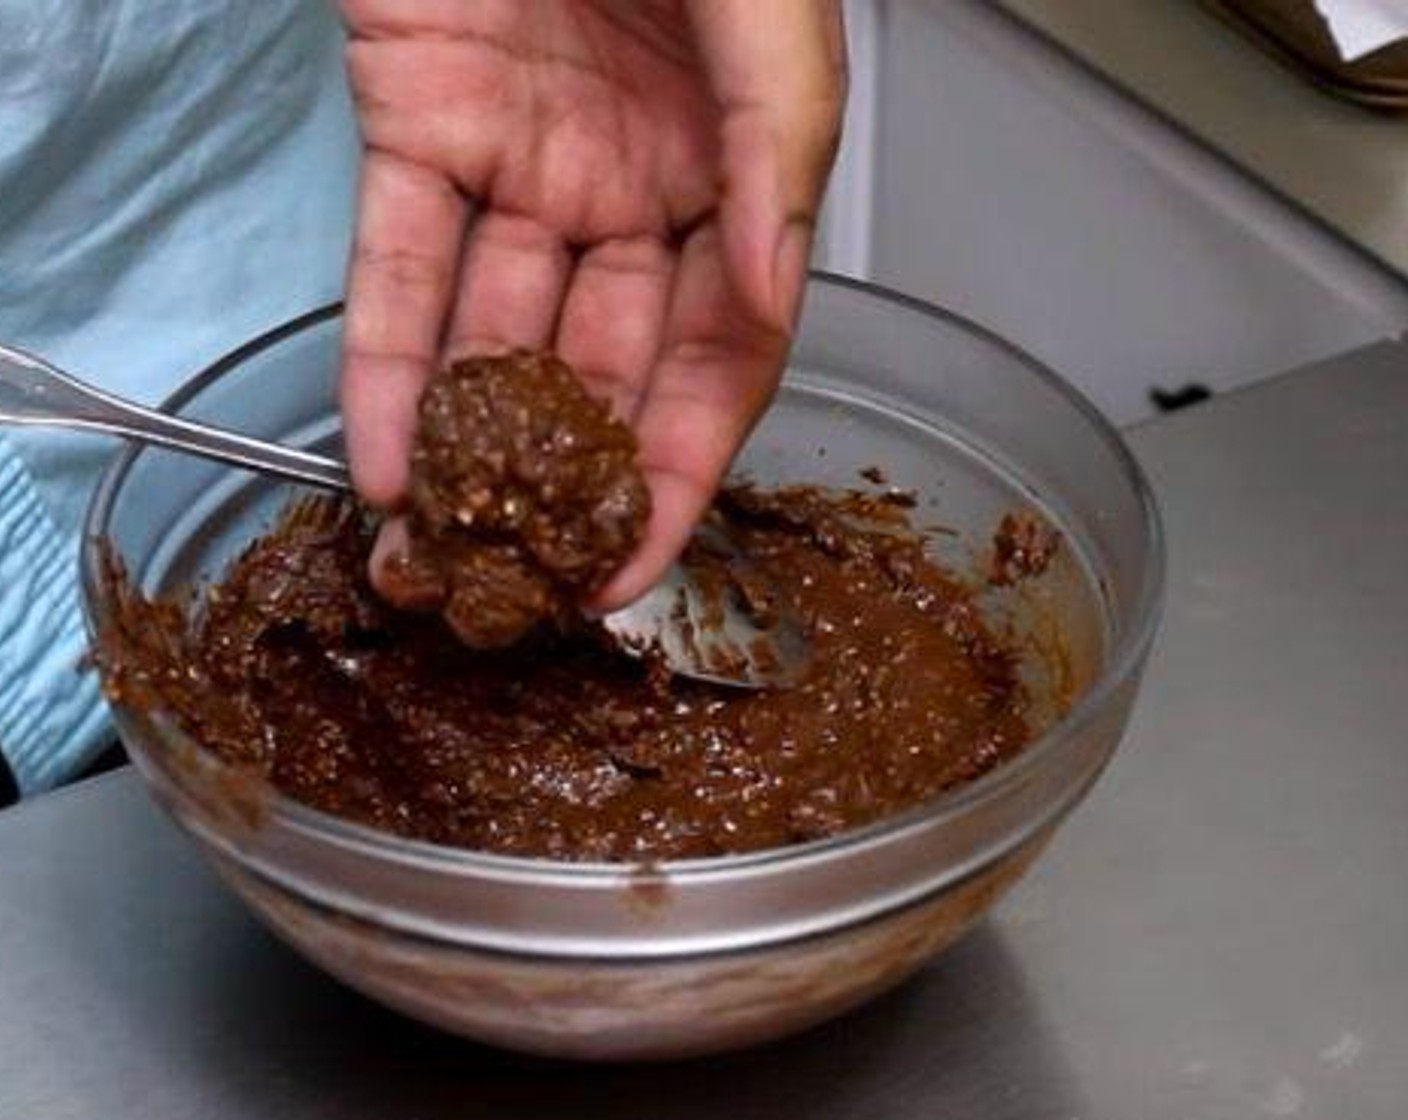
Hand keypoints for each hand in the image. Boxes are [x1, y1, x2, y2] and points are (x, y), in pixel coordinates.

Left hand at [338, 0, 845, 607]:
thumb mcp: (767, 15)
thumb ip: (779, 152)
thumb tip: (769, 293)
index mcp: (735, 178)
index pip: (716, 365)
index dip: (677, 477)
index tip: (629, 575)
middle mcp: (633, 189)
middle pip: (599, 372)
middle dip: (557, 487)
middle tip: (513, 591)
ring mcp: (524, 164)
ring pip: (493, 335)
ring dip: (461, 450)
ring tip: (432, 556)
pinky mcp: (419, 122)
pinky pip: (397, 262)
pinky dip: (383, 362)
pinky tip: (378, 458)